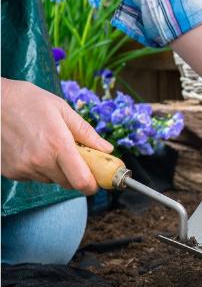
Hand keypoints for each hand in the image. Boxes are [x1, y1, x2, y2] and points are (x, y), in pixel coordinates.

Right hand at [1, 78, 112, 194]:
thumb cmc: (29, 101)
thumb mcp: (63, 110)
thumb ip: (87, 133)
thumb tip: (107, 149)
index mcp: (58, 145)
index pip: (81, 181)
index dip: (93, 185)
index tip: (97, 180)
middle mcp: (39, 161)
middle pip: (68, 183)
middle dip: (76, 174)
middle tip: (75, 156)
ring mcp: (22, 168)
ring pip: (50, 179)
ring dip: (56, 169)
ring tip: (47, 145)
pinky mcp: (9, 171)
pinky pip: (33, 177)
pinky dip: (38, 168)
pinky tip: (31, 149)